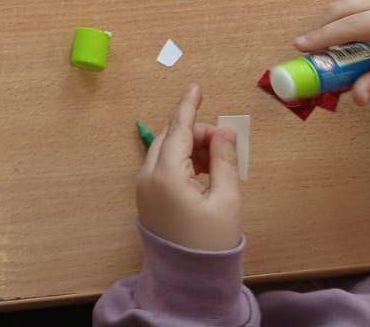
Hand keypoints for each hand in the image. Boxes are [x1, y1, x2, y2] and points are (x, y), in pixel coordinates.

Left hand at [136, 84, 241, 252]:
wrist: (189, 281)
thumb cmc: (212, 241)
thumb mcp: (227, 198)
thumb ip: (224, 159)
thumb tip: (223, 130)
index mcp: (166, 174)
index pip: (178, 129)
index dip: (189, 107)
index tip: (196, 87)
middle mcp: (147, 176)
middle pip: (169, 138)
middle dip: (194, 132)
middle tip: (222, 143)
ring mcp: (143, 188)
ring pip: (164, 152)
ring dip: (187, 147)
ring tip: (216, 161)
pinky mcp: (145, 199)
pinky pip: (160, 168)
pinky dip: (179, 162)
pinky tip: (202, 173)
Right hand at [294, 0, 369, 105]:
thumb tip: (356, 97)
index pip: (355, 25)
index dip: (326, 36)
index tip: (302, 47)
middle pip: (343, 10)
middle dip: (320, 30)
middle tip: (305, 54)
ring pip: (345, 7)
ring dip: (328, 27)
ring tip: (319, 53)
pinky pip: (353, 10)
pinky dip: (339, 25)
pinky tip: (338, 46)